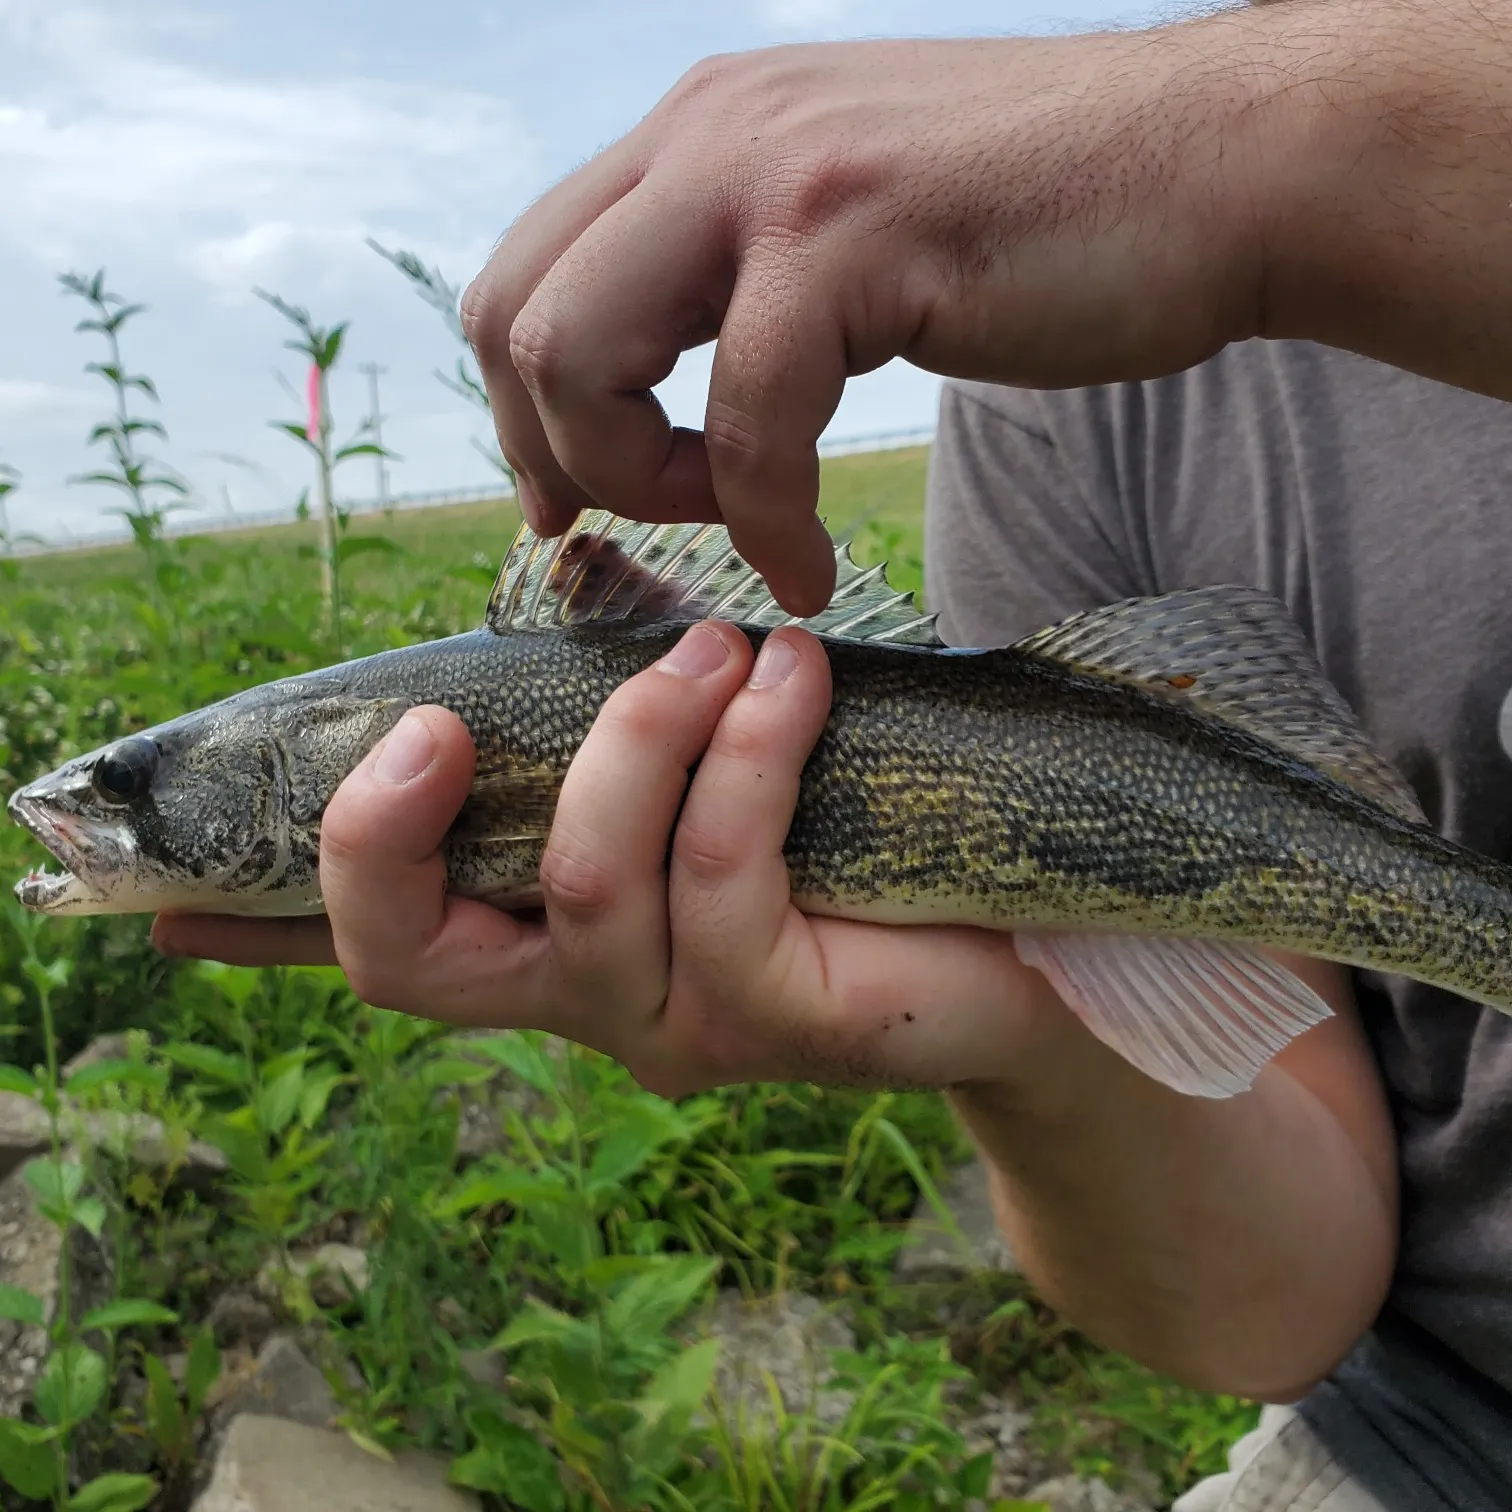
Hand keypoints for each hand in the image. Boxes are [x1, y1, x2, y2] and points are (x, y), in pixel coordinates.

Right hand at [152, 623, 1074, 1096]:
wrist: (1010, 942)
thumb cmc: (842, 839)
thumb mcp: (699, 774)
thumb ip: (606, 735)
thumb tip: (534, 628)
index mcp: (544, 942)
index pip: (379, 946)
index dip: (269, 915)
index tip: (197, 865)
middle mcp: (581, 1001)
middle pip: (411, 964)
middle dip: (385, 837)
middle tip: (433, 725)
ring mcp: (671, 1026)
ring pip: (586, 882)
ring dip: (637, 736)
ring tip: (715, 646)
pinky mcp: (774, 1019)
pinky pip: (723, 872)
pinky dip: (748, 754)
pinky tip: (792, 677)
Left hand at [461, 33, 1271, 615]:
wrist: (1218, 172)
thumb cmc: (1047, 231)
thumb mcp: (849, 231)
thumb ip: (741, 279)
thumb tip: (666, 374)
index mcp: (698, 132)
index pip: (522, 274)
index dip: (524, 414)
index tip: (574, 503)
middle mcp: (710, 132)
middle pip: (514, 316)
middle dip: (558, 457)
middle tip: (646, 528)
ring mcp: (776, 174)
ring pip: (583, 357)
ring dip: (645, 483)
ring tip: (750, 527)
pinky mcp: (855, 239)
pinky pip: (746, 420)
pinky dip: (768, 524)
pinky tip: (815, 569)